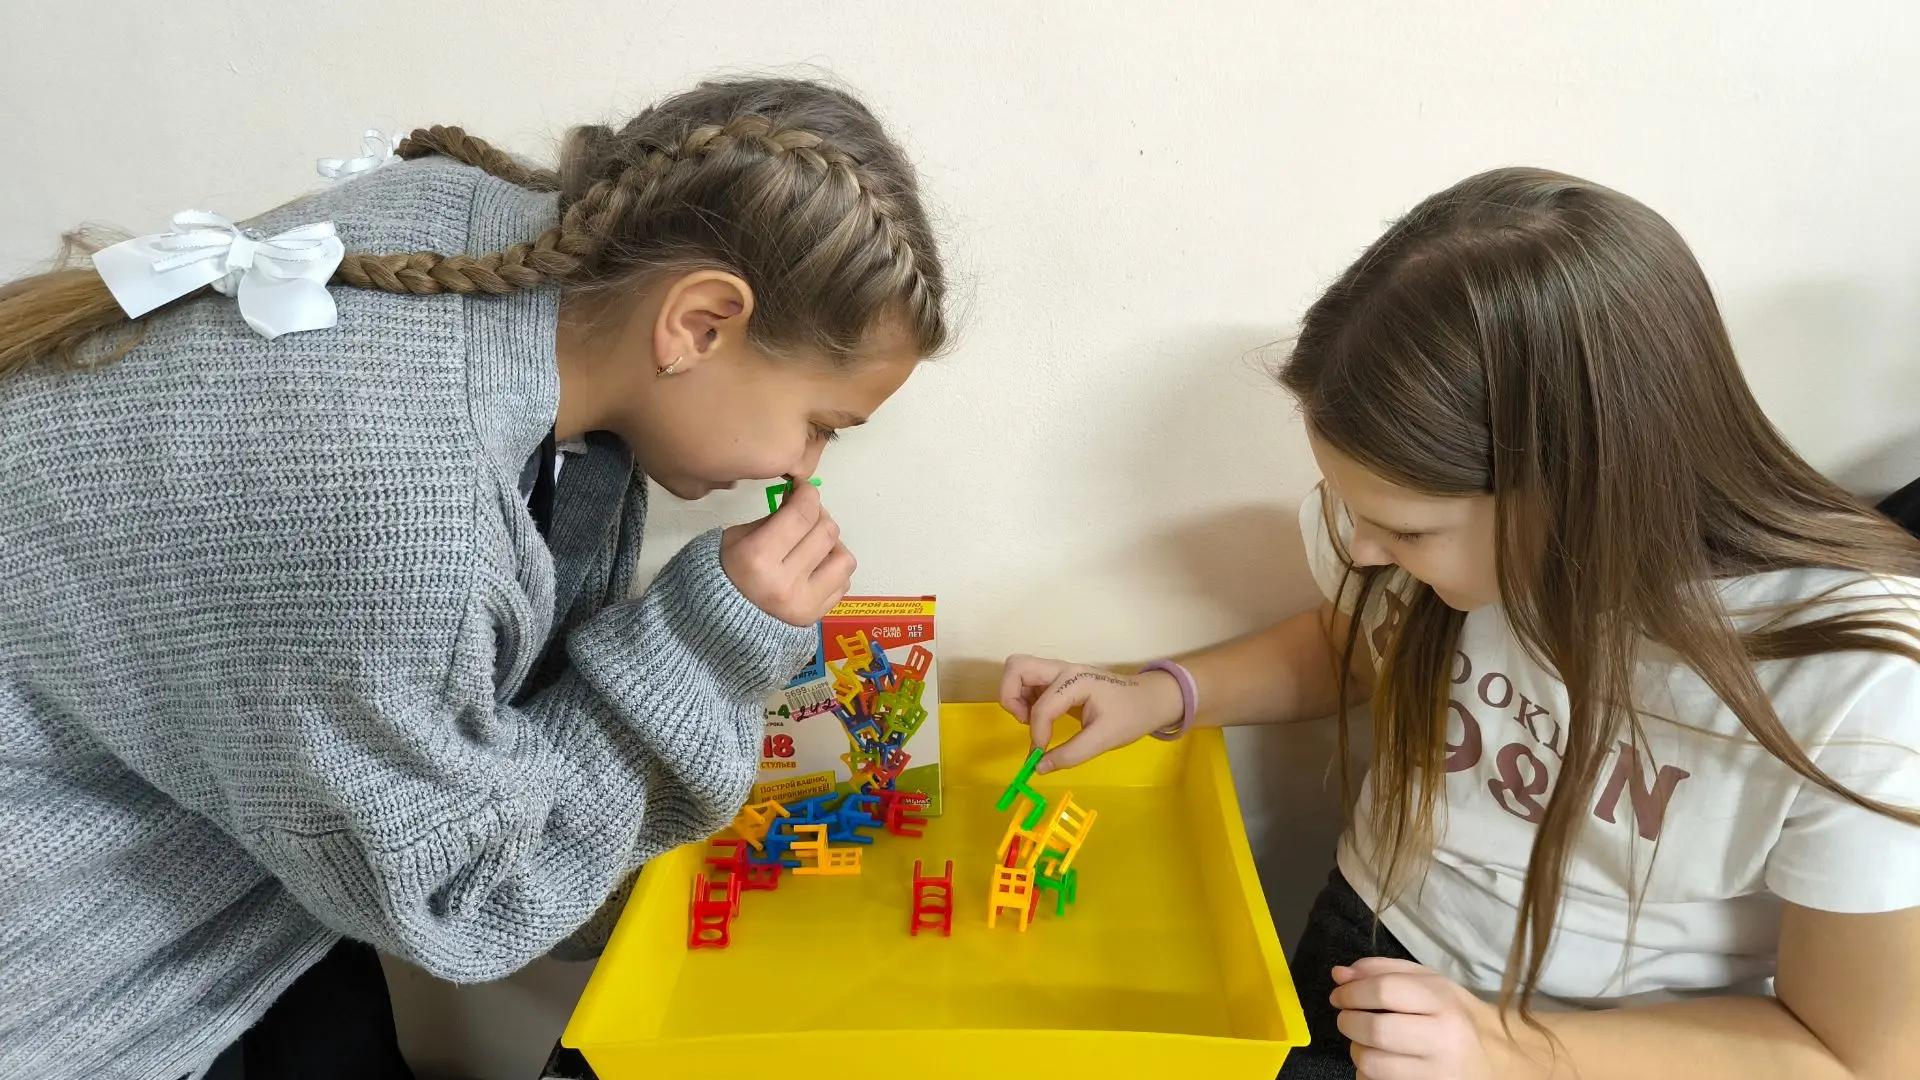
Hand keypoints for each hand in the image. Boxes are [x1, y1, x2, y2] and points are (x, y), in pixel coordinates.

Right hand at [720, 477, 851, 625]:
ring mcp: (802, 604)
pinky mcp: (814, 617)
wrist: (718, 620)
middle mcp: (783, 583)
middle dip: (819, 515)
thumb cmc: (724, 573)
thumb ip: (774, 518)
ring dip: (832, 545)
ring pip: (844, 559)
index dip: (808, 494)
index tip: (804, 490)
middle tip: (806, 515)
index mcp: (757, 559)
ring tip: (814, 545)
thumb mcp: (737, 537)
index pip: (801, 514)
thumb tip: (801, 500)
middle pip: (826, 532)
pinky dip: (832, 570)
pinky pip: (842, 583)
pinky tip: (814, 568)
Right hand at [997, 654, 1184, 772]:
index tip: (1043, 754)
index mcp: (1076, 681)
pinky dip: (1025, 699)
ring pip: (1020, 672)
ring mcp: (1060, 672)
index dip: (1037, 734)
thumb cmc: (1132, 715)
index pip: (1042, 707)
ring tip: (1031, 721)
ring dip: (1016, 697)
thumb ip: (1071, 754)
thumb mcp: (1105, 739)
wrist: (1151, 699)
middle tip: (1024, 721)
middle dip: (1011, 696)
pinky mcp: (1059, 680)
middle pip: (1017, 667)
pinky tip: (1041, 719)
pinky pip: (1030, 682)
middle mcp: (1063, 670)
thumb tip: (1038, 768)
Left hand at [1331, 958, 1507, 1079]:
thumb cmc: (1454, 1014)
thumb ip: (1382, 971)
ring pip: (1372, 1063)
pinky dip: (1368, 1074)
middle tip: (1347, 1018)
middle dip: (1348, 1022)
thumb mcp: (1428, 982)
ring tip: (1365, 1041)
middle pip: (1375, 1030)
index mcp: (1443, 1003)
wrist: (1494, 1058)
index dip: (1351, 992)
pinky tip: (1382, 1063)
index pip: (1384, 991)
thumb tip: (1339, 975)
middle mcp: (1443, 1040)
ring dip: (1356, 1050)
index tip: (1339, 995)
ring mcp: (1436, 1074)